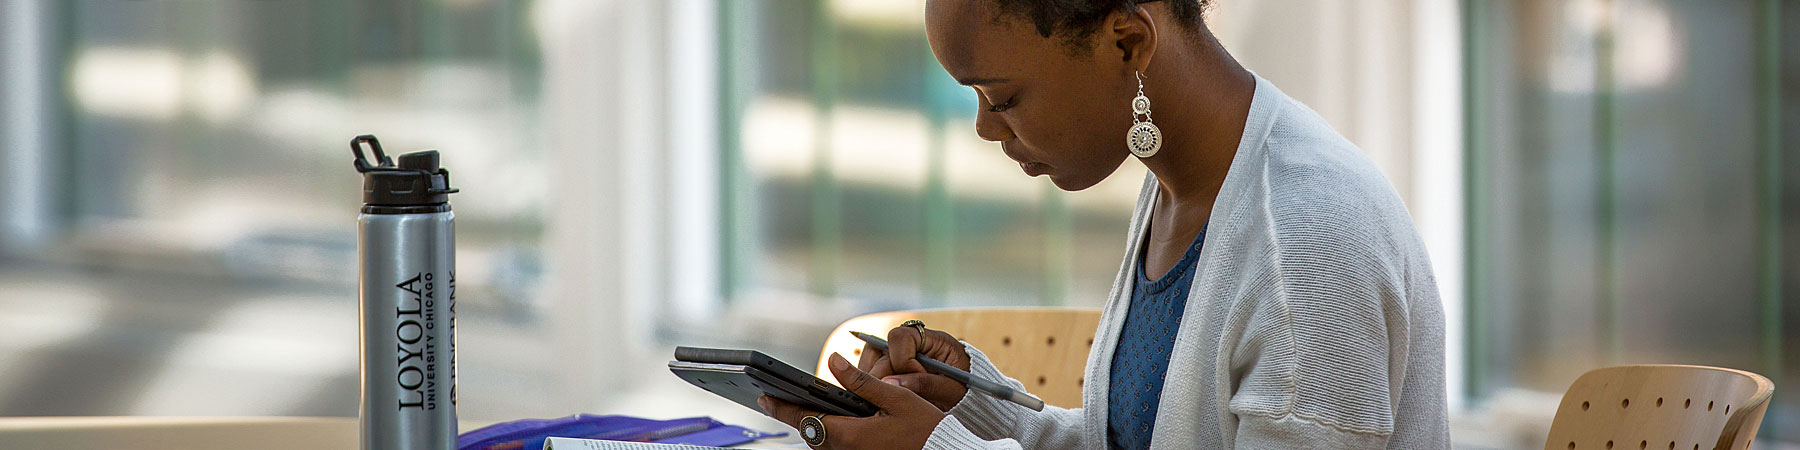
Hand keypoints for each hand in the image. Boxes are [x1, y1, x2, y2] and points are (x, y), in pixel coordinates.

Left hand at [760, 353, 944, 449]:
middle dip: (794, 415)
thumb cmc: (925, 427)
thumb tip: (834, 362)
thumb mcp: (896, 397)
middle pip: (810, 433)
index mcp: (851, 435)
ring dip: (809, 424)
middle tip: (774, 399)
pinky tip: (827, 419)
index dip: (782, 408)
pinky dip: (826, 432)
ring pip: (821, 442)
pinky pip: (835, 447)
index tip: (764, 398)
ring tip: (796, 406)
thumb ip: (862, 381)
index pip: (806, 419)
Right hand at [858, 324, 970, 411]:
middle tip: (893, 395)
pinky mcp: (892, 369)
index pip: (901, 337)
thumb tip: (890, 384)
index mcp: (933, 340)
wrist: (971, 400)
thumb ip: (924, 384)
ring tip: (887, 397)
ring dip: (874, 378)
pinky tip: (882, 399)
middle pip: (880, 349)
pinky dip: (873, 384)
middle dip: (883, 374)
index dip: (903, 360)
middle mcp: (912, 344)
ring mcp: (900, 355)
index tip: (915, 378)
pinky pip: (872, 371)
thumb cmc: (966, 391)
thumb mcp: (951, 390)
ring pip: (871, 359)